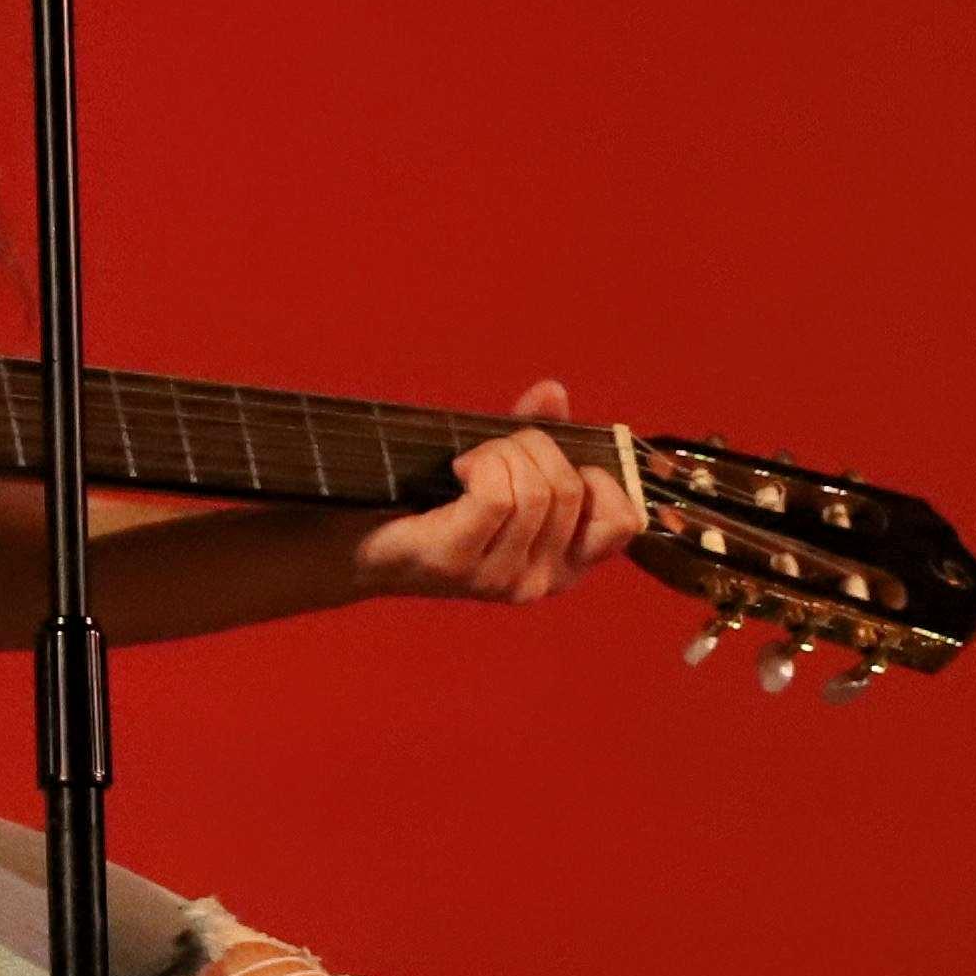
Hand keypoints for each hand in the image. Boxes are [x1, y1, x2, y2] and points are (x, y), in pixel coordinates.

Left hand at [356, 378, 642, 606]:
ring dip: (501, 452)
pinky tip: (457, 471)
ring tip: (469, 464)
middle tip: (493, 451)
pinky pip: (498, 496)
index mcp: (563, 565)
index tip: (556, 462)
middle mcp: (539, 581)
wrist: (352, 541)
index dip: (600, 477)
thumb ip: (535, 433)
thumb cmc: (429, 502)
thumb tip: (553, 394)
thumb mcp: (498, 465)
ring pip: (536, 490)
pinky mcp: (458, 562)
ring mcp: (499, 578)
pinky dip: (481, 464)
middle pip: (571, 489)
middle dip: (534, 447)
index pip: (624, 522)